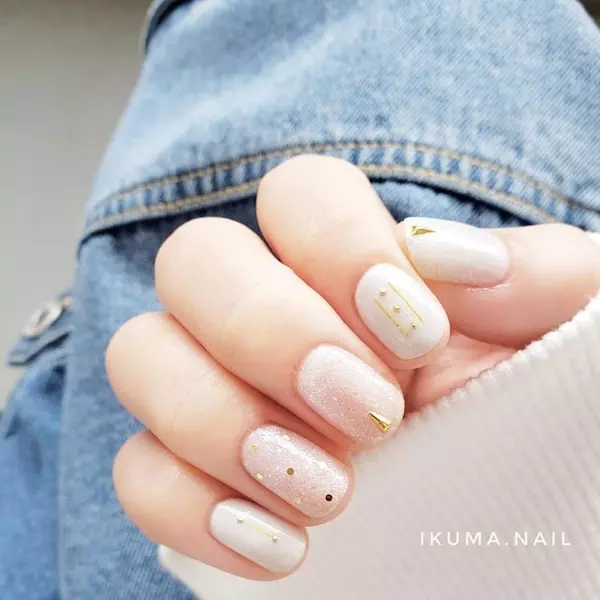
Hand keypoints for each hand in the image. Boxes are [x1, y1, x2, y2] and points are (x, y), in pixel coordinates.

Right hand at [106, 155, 599, 579]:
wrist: (511, 538)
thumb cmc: (545, 427)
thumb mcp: (572, 342)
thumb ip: (548, 278)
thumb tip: (461, 261)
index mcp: (355, 269)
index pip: (294, 191)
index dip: (334, 246)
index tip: (411, 333)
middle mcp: (271, 316)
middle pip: (193, 261)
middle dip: (267, 331)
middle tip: (364, 411)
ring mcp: (219, 395)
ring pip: (141, 356)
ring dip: (220, 420)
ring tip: (324, 488)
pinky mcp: (194, 479)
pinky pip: (138, 471)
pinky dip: (190, 505)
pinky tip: (277, 544)